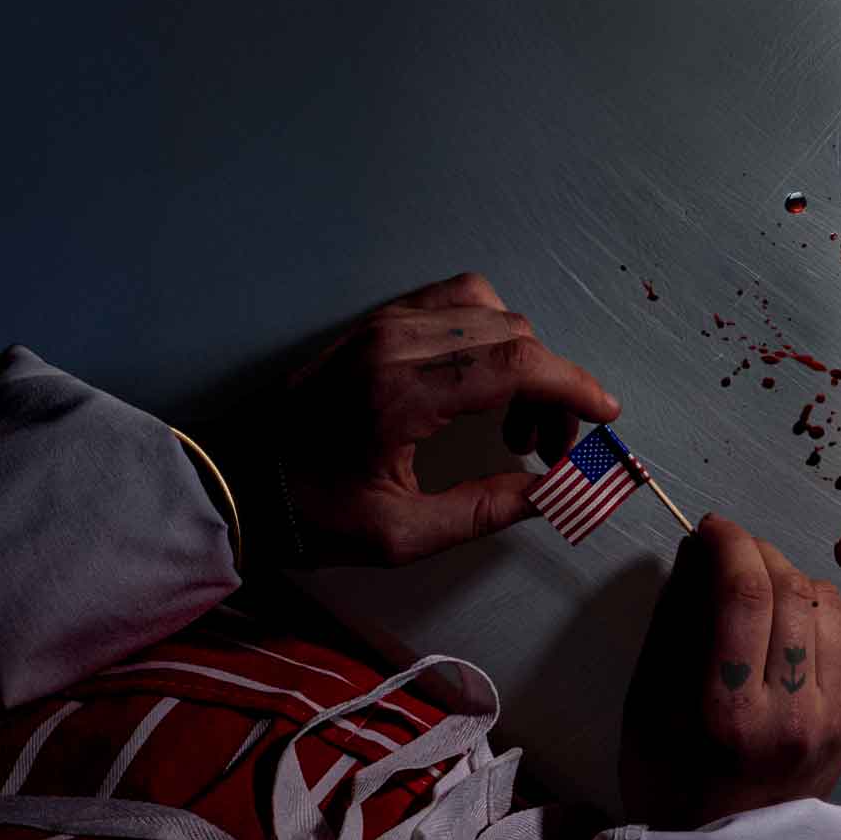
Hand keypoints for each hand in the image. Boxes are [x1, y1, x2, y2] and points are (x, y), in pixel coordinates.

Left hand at [212, 272, 619, 566]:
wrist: (234, 483)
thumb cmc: (311, 515)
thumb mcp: (403, 535)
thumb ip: (487, 508)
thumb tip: (556, 493)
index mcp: (402, 394)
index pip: (516, 364)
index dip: (574, 386)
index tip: (606, 415)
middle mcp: (395, 344)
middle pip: (512, 335)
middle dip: (552, 387)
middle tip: (549, 451)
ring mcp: (382, 326)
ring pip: (488, 312)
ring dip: (520, 361)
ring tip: (513, 427)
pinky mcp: (374, 325)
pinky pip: (453, 305)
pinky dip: (487, 338)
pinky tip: (481, 390)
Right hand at [620, 514, 840, 829]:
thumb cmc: (671, 782)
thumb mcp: (646, 706)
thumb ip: (673, 624)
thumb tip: (697, 555)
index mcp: (727, 712)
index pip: (742, 593)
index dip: (729, 542)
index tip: (710, 528)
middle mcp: (791, 712)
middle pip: (791, 590)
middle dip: (758, 551)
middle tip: (731, 548)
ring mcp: (832, 716)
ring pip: (829, 604)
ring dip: (792, 576)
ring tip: (761, 584)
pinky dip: (822, 607)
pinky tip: (794, 615)